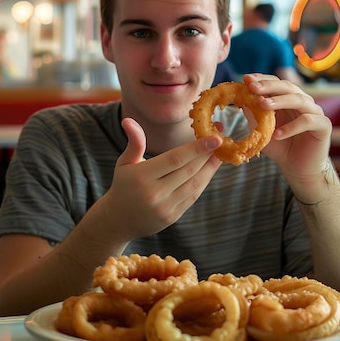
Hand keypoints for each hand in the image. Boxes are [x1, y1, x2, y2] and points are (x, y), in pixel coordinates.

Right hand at [103, 117, 221, 242]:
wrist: (118, 220)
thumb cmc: (123, 185)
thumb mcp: (124, 162)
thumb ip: (134, 142)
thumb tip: (128, 120)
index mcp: (142, 176)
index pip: (174, 159)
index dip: (196, 148)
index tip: (214, 137)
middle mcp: (154, 193)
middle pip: (188, 170)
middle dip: (207, 154)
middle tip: (221, 138)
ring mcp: (164, 207)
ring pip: (194, 184)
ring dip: (209, 168)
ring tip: (220, 153)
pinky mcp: (172, 216)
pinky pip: (192, 196)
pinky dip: (203, 181)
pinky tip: (209, 169)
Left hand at [243, 73, 331, 180]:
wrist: (298, 168)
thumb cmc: (280, 146)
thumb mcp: (261, 129)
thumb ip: (253, 115)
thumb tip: (239, 99)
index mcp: (288, 98)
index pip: (276, 82)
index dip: (262, 79)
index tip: (246, 79)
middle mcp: (303, 101)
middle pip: (288, 86)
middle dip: (269, 86)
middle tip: (253, 87)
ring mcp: (315, 112)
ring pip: (299, 100)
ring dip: (280, 101)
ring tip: (263, 105)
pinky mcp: (324, 126)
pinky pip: (309, 121)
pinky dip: (292, 127)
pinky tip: (278, 134)